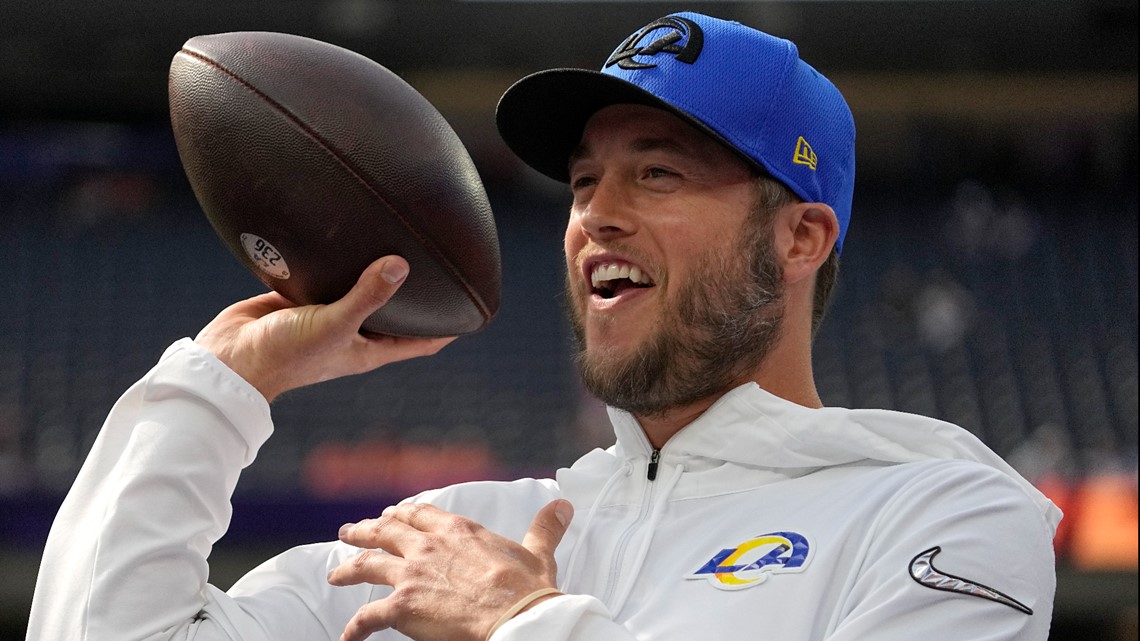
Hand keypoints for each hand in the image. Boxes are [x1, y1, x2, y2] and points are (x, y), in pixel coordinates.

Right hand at [194, 256, 455, 401]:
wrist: (228, 360)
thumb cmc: (284, 355)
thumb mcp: (333, 324)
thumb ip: (366, 295)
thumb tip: (400, 265)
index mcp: (369, 350)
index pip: (421, 341)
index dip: (448, 328)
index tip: (473, 308)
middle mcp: (352, 332)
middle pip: (394, 311)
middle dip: (414, 292)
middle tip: (438, 260)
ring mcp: (325, 314)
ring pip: (358, 288)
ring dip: (372, 270)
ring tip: (395, 237)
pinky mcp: (299, 297)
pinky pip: (325, 274)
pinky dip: (335, 259)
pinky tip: (344, 232)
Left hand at [328, 500, 573, 640]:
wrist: (515, 618)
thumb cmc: (527, 589)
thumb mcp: (537, 552)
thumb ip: (544, 528)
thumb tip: (562, 506)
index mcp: (458, 530)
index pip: (421, 514)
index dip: (403, 514)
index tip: (392, 515)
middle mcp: (428, 546)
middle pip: (386, 532)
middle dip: (365, 531)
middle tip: (350, 532)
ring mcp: (411, 575)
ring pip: (368, 565)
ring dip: (349, 568)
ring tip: (337, 573)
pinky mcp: (402, 607)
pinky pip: (368, 617)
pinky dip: (355, 627)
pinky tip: (348, 635)